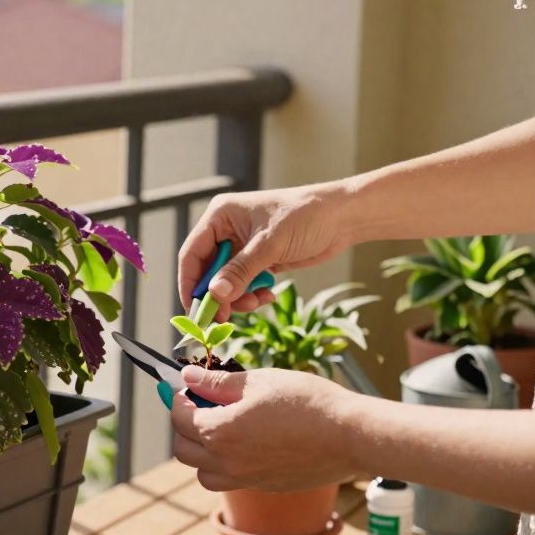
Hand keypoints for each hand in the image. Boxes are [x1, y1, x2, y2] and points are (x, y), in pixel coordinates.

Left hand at [171, 366, 358, 491]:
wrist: (351, 436)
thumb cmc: (307, 402)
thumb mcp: (258, 382)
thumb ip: (217, 383)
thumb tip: (187, 377)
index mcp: (219, 432)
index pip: (179, 416)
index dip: (178, 397)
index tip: (186, 386)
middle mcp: (227, 462)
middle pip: (183, 449)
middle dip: (185, 426)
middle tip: (202, 405)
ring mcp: (246, 479)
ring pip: (204, 473)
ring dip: (202, 452)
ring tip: (223, 428)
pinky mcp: (265, 486)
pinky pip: (231, 480)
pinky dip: (227, 465)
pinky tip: (248, 443)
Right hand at [178, 183, 354, 320]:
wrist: (344, 217)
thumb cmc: (307, 216)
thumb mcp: (270, 245)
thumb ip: (240, 271)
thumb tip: (215, 295)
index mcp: (220, 216)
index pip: (192, 254)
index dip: (190, 284)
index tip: (195, 310)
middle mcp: (227, 230)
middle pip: (207, 271)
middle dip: (217, 296)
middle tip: (225, 318)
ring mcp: (243, 246)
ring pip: (226, 282)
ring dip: (238, 298)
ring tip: (255, 303)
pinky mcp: (259, 260)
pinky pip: (244, 284)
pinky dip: (252, 294)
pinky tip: (267, 295)